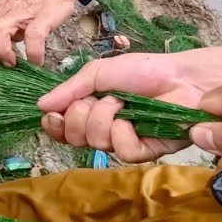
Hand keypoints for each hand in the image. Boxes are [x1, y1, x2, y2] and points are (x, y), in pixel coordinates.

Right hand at [37, 52, 219, 162]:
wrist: (180, 76)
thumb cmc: (142, 70)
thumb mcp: (98, 72)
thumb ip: (69, 89)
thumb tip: (40, 105)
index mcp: (90, 110)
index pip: (62, 128)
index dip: (55, 125)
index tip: (53, 115)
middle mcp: (104, 128)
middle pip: (75, 137)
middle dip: (80, 117)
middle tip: (95, 101)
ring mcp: (124, 140)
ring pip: (96, 144)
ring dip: (103, 119)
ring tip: (120, 103)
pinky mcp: (146, 152)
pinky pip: (122, 152)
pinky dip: (123, 133)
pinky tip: (131, 120)